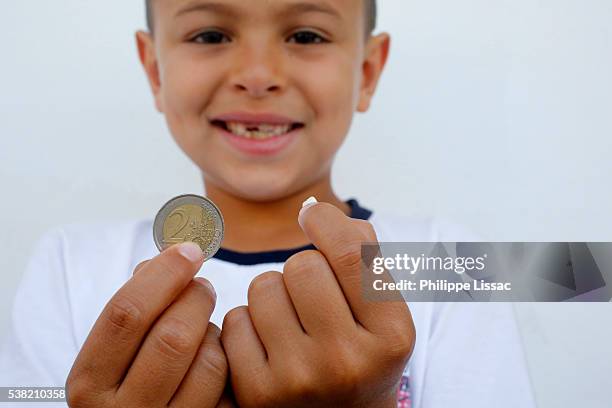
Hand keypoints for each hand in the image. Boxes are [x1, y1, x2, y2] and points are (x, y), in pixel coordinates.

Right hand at [66, 242, 228, 407]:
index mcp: (89, 382)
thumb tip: (171, 256)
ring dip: (213, 332)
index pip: (126, 314)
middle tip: (202, 285)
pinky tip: (213, 353)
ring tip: (203, 326)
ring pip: (208, 360)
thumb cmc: (127, 384)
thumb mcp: (114, 352)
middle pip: (173, 336)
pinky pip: (228, 383)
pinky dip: (227, 358)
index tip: (188, 250)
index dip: (162, 274)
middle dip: (195, 298)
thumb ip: (135, 307)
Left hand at [221, 202, 414, 406]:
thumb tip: (313, 209)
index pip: (350, 254)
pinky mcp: (257, 393)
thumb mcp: (383, 311)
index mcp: (391, 336)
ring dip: (273, 294)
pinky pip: (235, 319)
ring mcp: (299, 380)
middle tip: (313, 296)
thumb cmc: (361, 352)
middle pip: (301, 266)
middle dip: (304, 269)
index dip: (325, 221)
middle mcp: (347, 362)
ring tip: (293, 322)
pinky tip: (269, 346)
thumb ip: (363, 253)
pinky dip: (248, 323)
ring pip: (263, 287)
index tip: (312, 215)